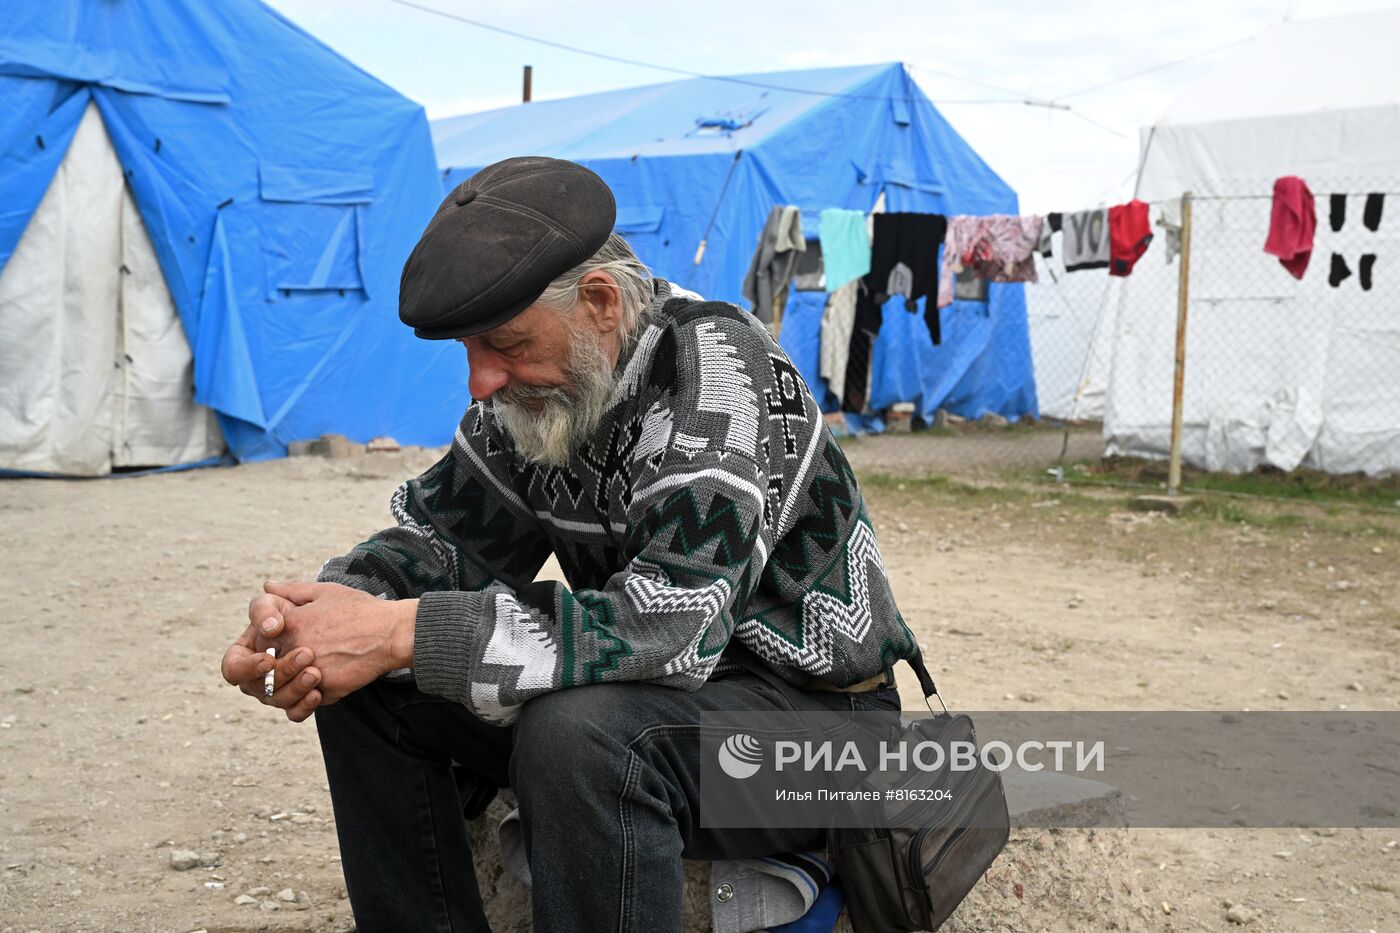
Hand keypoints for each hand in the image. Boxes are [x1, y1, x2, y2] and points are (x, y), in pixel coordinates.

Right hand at [221, 592, 323, 721]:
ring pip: (278, 700)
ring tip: (316, 672)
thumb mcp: (280, 602)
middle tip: (307, 654)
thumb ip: (265, 609)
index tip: (268, 658)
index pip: (232, 668)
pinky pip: (295, 713)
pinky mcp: (296, 701)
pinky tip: (318, 693)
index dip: (246, 668)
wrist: (333, 626)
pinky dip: (304, 706)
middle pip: (258, 687)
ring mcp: (275, 692)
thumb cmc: (297, 611)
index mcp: (244, 654)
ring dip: (296, 688)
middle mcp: (255, 677)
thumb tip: (269, 626)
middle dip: (282, 672)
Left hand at [262, 581, 415, 704]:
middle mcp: (295, 649)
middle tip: (293, 666)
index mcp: (290, 625)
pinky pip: (307, 702)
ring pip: (283, 692)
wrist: (392, 633)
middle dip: (276, 670)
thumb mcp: (326, 591)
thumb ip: (292, 590)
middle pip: (267, 670)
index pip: (257, 643)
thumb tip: (268, 587)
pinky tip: (324, 685)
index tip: (273, 647)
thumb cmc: (361, 610)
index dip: (262, 648)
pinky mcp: (327, 690)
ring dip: (292, 687)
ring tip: (310, 675)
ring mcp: (310, 672)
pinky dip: (312, 698)